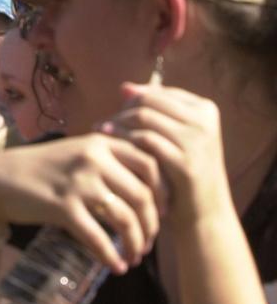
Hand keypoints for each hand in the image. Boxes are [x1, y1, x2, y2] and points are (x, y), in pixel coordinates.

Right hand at [0, 133, 165, 271]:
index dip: (163, 192)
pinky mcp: (63, 207)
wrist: (1, 178)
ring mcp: (78, 183)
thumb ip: (108, 159)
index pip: (149, 164)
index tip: (164, 212)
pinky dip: (111, 257)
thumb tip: (148, 186)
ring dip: (135, 243)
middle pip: (142, 195)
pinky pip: (98, 238)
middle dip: (152, 225)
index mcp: (100, 142)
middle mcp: (93, 158)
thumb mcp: (78, 151)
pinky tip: (116, 267)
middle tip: (148, 242)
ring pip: (125, 218)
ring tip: (134, 256)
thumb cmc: (43, 167)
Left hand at [99, 83, 232, 231]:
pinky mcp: (186, 162)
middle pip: (149, 101)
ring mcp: (197, 140)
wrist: (203, 216)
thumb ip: (153, 112)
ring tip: (100, 132)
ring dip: (118, 124)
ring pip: (144, 117)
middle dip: (122, 112)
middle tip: (102, 124)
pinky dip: (124, 140)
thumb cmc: (181, 173)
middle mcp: (204, 120)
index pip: (157, 92)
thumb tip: (124, 87)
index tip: (114, 113)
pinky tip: (109, 147)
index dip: (132, 100)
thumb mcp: (172, 139)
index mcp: (204, 109)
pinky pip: (145, 140)